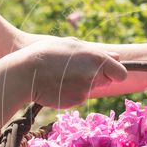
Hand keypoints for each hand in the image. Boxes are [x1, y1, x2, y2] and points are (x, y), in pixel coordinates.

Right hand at [11, 37, 127, 108]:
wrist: (24, 72)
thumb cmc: (47, 53)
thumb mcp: (72, 44)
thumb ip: (97, 52)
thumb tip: (117, 56)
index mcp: (97, 58)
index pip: (121, 74)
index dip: (115, 72)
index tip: (108, 72)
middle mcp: (94, 76)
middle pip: (107, 82)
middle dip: (98, 77)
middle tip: (77, 70)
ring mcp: (85, 91)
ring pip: (91, 89)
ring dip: (83, 84)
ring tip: (63, 75)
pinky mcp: (75, 101)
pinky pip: (78, 97)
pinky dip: (71, 92)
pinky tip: (58, 85)